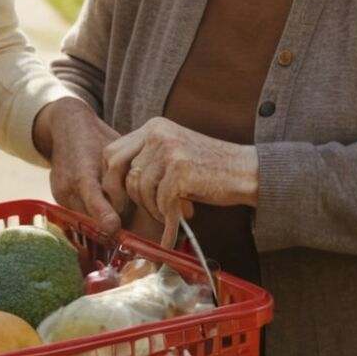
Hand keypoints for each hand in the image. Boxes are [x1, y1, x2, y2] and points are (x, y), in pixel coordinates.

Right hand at [34, 97, 122, 236]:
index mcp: (83, 172)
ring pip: (88, 219)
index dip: (104, 215)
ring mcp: (61, 195)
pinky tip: (102, 198)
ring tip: (114, 199)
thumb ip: (127, 174)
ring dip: (103, 215)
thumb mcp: (116, 150)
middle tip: (129, 204)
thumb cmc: (97, 137)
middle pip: (95, 216)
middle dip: (114, 215)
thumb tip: (149, 193)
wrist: (66, 126)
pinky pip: (80, 214)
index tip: (114, 227)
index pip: (94, 200)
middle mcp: (68, 187)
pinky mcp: (58, 200)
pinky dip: (92, 211)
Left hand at [103, 117, 258, 246]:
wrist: (246, 171)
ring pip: (140, 188)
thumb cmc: (209, 168)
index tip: (119, 200)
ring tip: (169, 215)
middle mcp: (157, 133)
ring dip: (152, 209)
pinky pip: (161, 201)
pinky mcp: (180, 170)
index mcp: (153, 127)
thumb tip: (115, 186)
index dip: (110, 179)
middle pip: (120, 169)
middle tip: (136, 214)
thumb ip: (147, 160)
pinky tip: (175, 228)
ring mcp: (168, 150)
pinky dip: (167, 220)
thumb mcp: (173, 153)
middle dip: (124, 196)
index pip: (113, 152)